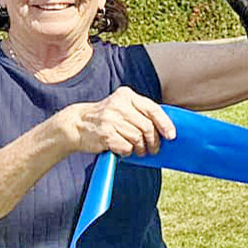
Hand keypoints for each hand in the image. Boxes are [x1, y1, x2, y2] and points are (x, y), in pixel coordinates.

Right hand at [61, 87, 175, 155]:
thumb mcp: (122, 107)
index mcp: (126, 95)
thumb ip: (140, 112)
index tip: (171, 136)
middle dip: (153, 141)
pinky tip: (123, 150)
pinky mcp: (105, 134)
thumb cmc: (106, 118)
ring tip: (138, 151)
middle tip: (153, 149)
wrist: (76, 124)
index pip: (153, 109)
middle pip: (147, 127)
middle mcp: (118, 105)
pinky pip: (126, 147)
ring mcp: (111, 119)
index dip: (165, 124)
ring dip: (141, 148)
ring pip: (138, 138)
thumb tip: (166, 128)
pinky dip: (128, 152)